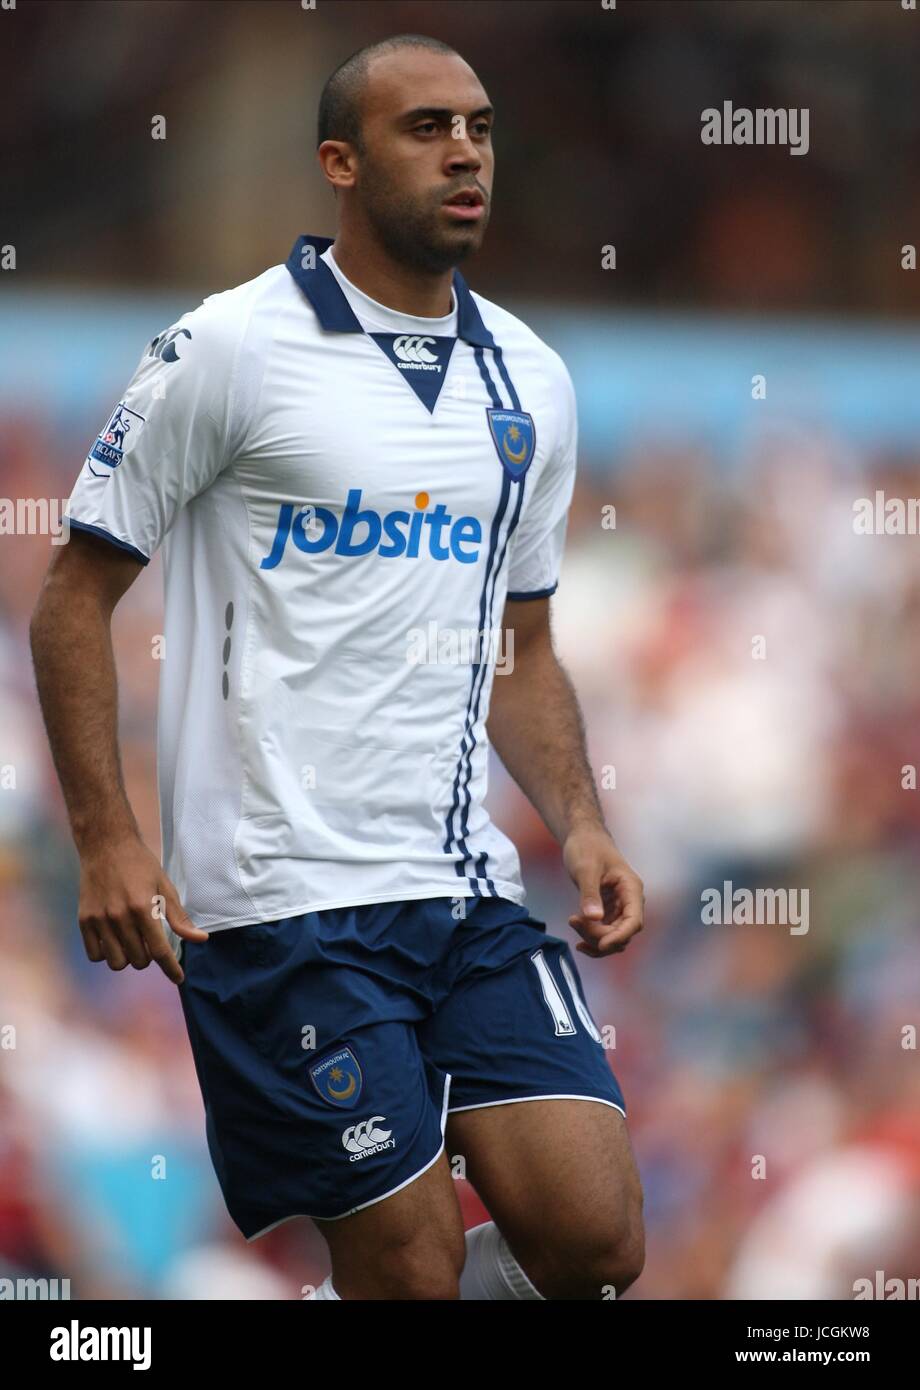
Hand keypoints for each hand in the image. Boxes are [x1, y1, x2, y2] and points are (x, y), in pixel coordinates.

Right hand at [78, 835, 207, 983]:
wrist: (106, 845)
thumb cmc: (141, 865)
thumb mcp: (165, 887)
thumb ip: (179, 917)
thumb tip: (201, 939)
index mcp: (143, 908)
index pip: (160, 951)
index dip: (171, 968)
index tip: (178, 978)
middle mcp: (119, 917)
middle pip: (139, 960)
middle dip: (149, 956)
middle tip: (150, 940)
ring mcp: (99, 920)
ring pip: (117, 962)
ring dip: (128, 958)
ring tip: (132, 941)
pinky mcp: (84, 920)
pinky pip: (95, 955)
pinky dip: (106, 953)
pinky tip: (114, 940)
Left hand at [563, 823, 644, 957]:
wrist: (583, 837)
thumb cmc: (587, 847)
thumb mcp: (585, 869)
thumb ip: (590, 893)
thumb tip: (594, 918)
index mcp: (631, 889)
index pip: (634, 921)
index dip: (619, 936)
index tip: (601, 945)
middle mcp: (630, 900)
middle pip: (622, 933)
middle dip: (599, 935)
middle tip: (574, 922)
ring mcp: (620, 906)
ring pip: (613, 935)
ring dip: (593, 936)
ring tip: (572, 921)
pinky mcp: (609, 909)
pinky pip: (604, 930)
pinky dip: (590, 933)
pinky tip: (576, 926)